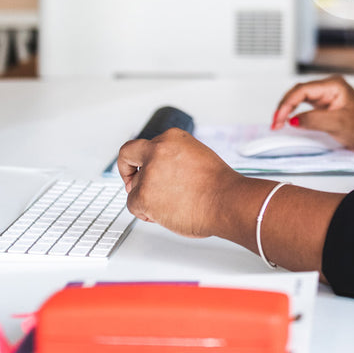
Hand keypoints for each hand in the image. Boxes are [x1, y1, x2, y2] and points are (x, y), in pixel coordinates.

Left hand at [116, 129, 244, 237]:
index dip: (139, 159)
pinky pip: (133, 206)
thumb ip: (175, 160)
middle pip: (128, 155)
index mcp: (172, 138)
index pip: (144, 144)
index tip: (138, 168)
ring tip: (170, 206)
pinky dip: (145, 213)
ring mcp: (149, 172)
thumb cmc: (219, 186)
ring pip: (134, 188)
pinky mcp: (143, 194)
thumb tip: (164, 174)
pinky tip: (164, 214)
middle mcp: (158, 150)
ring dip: (147, 199)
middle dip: (127, 171)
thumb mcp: (197, 157)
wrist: (226, 201)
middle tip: (132, 184)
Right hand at [270, 74, 353, 155]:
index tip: (279, 118)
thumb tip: (291, 120)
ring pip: (298, 98)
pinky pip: (303, 105)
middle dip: (284, 106)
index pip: (302, 90)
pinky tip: (286, 120)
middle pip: (298, 92)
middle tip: (275, 123)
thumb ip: (314, 120)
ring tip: (277, 123)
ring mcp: (325, 95)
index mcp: (333, 85)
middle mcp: (328, 86)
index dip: (287, 103)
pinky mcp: (323, 104)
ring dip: (286, 109)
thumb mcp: (338, 124)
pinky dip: (293, 112)